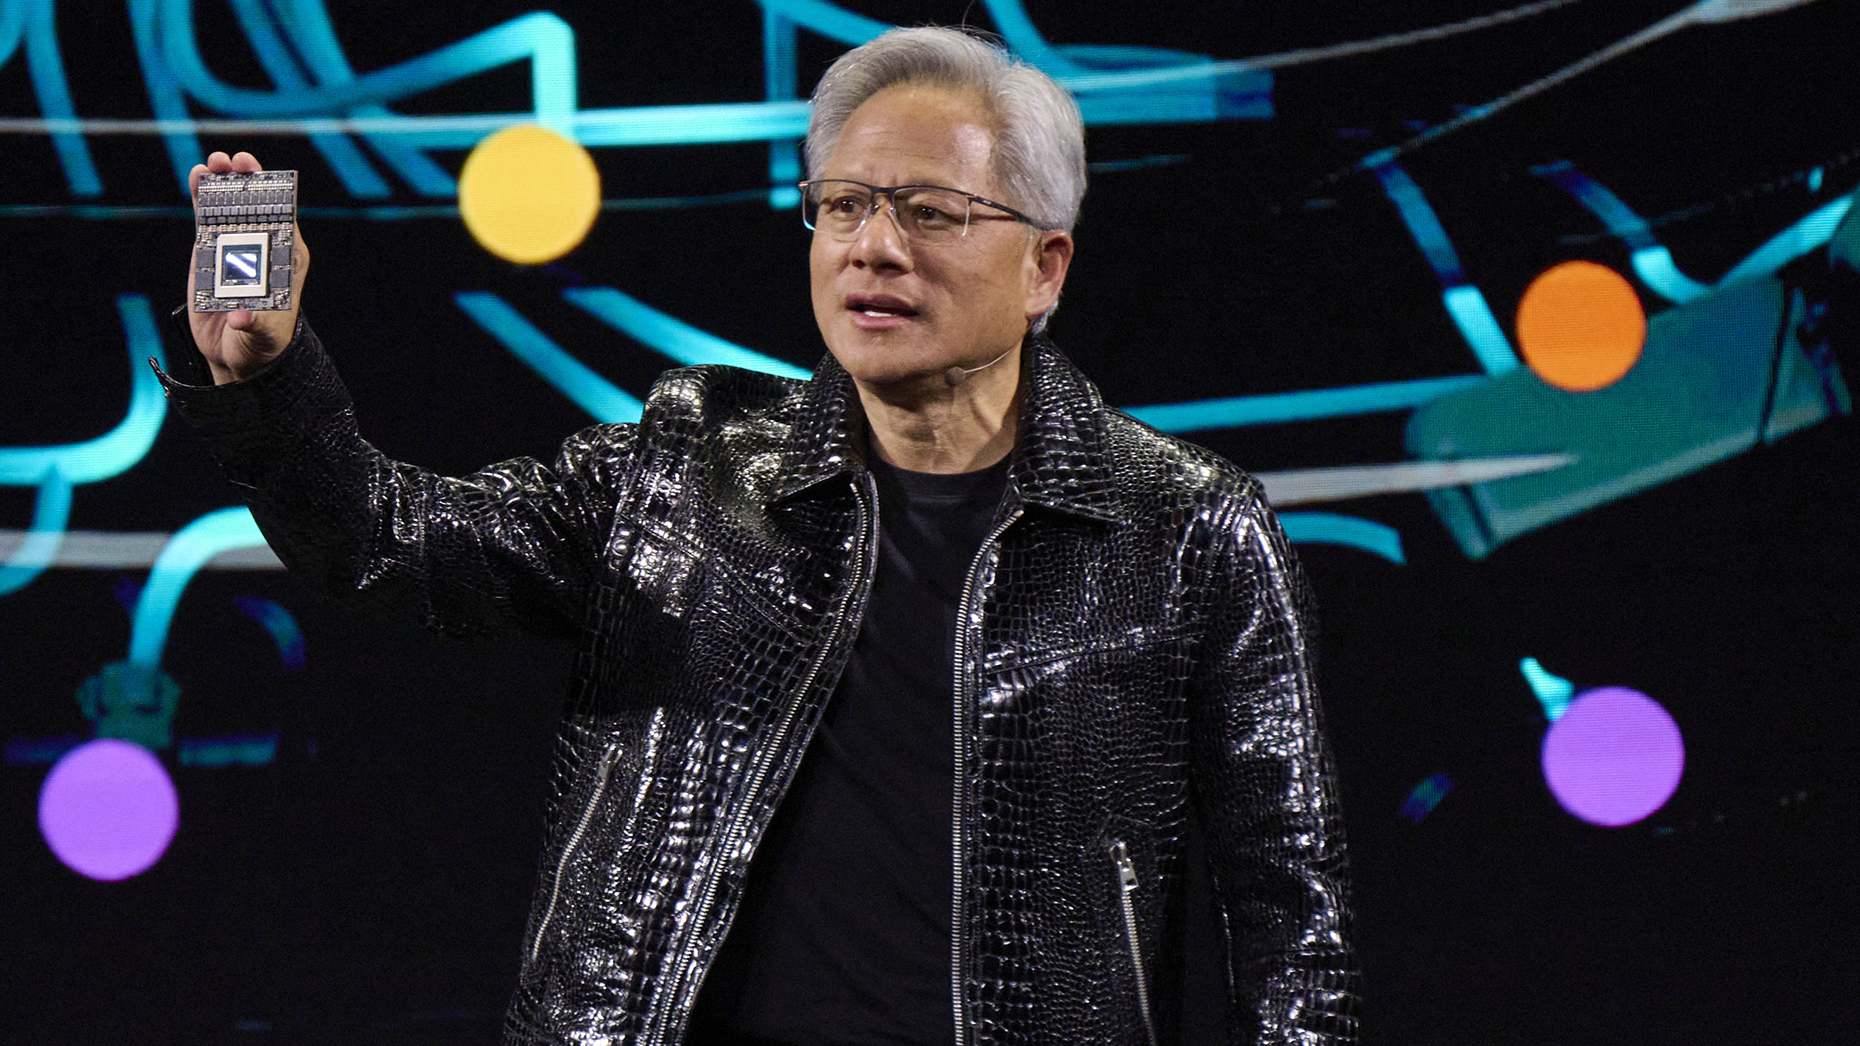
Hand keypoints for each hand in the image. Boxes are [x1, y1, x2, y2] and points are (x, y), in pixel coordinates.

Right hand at [186, 151, 310, 384]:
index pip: (285, 220)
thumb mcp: (261, 335)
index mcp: (287, 261)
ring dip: (224, 182)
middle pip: (257, 206)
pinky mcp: (211, 251)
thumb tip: (240, 317)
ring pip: (231, 206)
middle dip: (248, 181)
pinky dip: (203, 197)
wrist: (237, 356)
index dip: (276, 195)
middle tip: (235, 160)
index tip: (264, 177)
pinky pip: (208, 218)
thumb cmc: (261, 344)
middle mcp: (263, 247)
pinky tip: (198, 175)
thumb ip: (253, 323)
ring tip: (214, 162)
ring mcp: (236, 246)